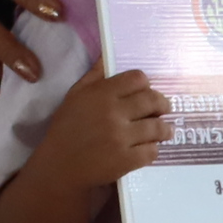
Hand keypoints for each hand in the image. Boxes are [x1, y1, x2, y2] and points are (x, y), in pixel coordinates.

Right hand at [33, 60, 170, 191]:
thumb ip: (94, 75)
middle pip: (152, 100)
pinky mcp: (125, 160)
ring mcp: (121, 138)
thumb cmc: (66, 130)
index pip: (138, 79)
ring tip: (164, 130)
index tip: (146, 92)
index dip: (145, 85)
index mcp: (101, 94)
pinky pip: (152, 151)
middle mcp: (113, 113)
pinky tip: (150, 148)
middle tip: (163, 109)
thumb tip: (108, 54)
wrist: (58, 168)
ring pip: (157, 127)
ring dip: (164, 129)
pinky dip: (154, 149)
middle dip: (162, 104)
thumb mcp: (75, 97)